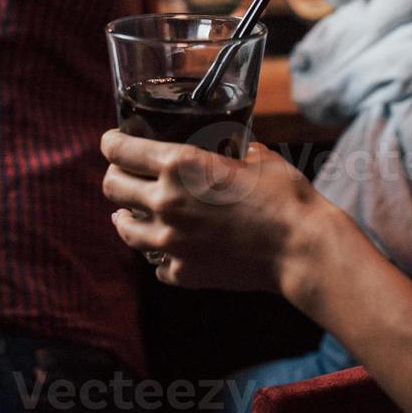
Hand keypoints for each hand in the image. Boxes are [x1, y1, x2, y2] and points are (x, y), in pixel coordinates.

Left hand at [100, 129, 331, 291]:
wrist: (300, 248)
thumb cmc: (284, 196)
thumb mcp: (256, 156)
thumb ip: (230, 146)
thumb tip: (227, 141)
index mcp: (179, 165)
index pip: (119, 149)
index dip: (112, 141)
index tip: (113, 140)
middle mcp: (165, 202)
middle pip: (111, 186)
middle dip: (115, 175)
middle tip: (126, 173)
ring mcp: (169, 242)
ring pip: (123, 227)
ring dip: (127, 215)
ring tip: (136, 210)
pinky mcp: (181, 272)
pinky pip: (154, 261)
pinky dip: (159, 251)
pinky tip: (170, 244)